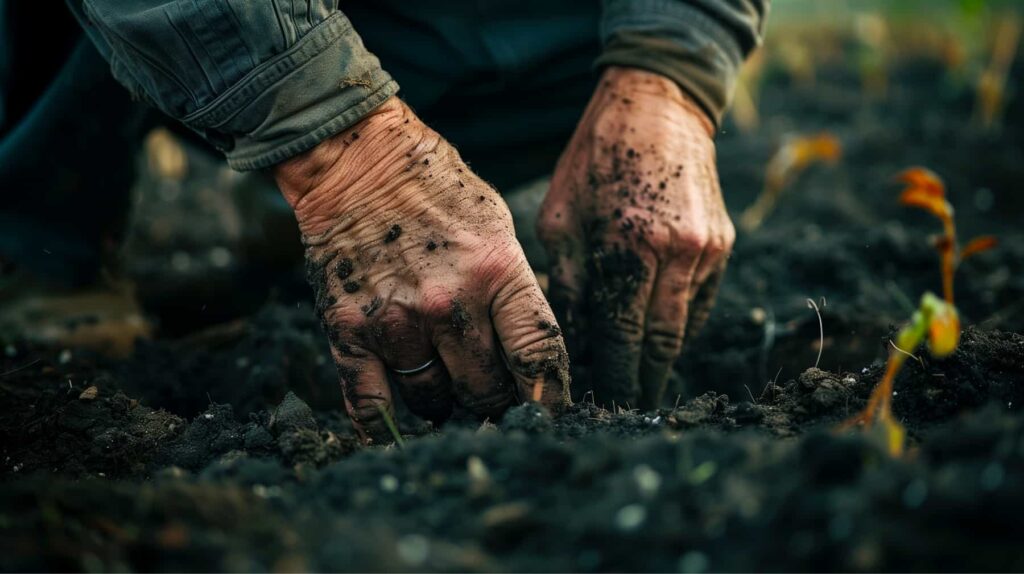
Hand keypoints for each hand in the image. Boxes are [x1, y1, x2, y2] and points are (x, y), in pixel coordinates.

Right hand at [275, 97, 569, 442]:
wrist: (356, 159)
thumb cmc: (436, 189)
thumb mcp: (498, 228)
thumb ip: (514, 292)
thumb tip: (527, 356)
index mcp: (497, 272)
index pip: (539, 355)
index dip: (550, 396)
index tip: (551, 410)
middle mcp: (449, 304)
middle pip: (486, 390)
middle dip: (495, 401)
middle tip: (492, 396)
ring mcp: (396, 321)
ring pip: (434, 401)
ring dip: (445, 404)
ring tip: (446, 389)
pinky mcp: (349, 331)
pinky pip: (371, 404)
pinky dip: (386, 429)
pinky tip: (399, 433)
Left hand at [538, 67, 733, 409]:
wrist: (658, 107)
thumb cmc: (594, 160)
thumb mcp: (561, 216)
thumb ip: (567, 281)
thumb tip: (570, 338)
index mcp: (626, 246)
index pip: (620, 335)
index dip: (611, 376)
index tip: (599, 404)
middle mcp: (674, 254)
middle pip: (660, 343)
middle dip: (642, 382)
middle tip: (625, 409)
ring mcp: (706, 250)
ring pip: (685, 327)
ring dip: (663, 360)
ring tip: (639, 382)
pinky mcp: (722, 244)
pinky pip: (701, 302)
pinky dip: (680, 326)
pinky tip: (660, 339)